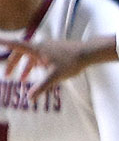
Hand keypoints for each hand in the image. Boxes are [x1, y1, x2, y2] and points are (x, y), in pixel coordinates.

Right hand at [1, 36, 118, 97]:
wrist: (88, 53)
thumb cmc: (71, 62)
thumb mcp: (54, 76)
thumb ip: (41, 87)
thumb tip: (29, 98)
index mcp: (36, 49)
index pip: (16, 45)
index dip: (4, 43)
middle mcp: (40, 46)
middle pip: (21, 53)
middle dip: (14, 64)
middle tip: (8, 75)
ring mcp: (48, 47)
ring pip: (32, 56)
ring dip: (26, 67)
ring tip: (23, 79)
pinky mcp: (55, 50)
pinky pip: (41, 56)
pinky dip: (36, 64)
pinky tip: (39, 73)